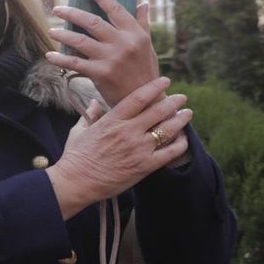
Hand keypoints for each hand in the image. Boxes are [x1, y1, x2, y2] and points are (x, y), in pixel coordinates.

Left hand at [46, 0, 159, 106]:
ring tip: (51, 31)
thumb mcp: (147, 45)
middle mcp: (123, 43)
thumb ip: (142, 23)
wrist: (146, 101)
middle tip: (58, 9)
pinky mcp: (100, 73)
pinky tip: (50, 55)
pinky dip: (60, 59)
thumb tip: (143, 2)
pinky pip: (75, 62)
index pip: (115, 9)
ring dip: (62, 34)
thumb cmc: (145, 71)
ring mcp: (111, 58)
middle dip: (72, 13)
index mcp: (135, 33)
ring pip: (80, 40)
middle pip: (92, 22)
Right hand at [46, 76, 192, 218]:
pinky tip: (183, 139)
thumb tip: (94, 102)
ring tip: (187, 114)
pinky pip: (170, 152)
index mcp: (113, 120)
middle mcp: (128, 131)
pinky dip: (180, 144)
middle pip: (158, 110)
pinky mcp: (145, 166)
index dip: (154, 87)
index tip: (164, 81)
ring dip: (181, 120)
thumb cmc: (76, 156)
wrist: (77, 182)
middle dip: (173, 102)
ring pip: (168, 129)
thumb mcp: (79, 130)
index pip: (139, 97)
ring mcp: (139, 149)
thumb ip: (91, 115)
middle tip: (181, 98)